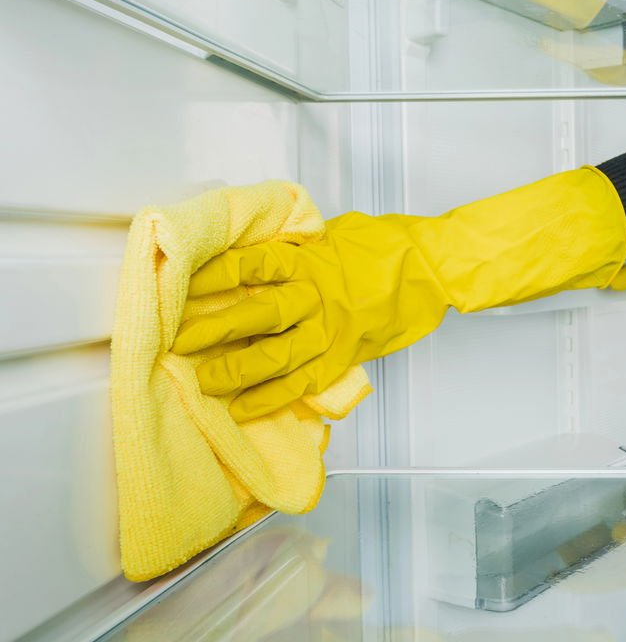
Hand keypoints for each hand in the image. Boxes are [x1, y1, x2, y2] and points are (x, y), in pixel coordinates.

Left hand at [173, 212, 447, 420]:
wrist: (429, 269)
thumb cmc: (381, 246)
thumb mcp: (333, 233)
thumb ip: (294, 246)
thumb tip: (249, 252)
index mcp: (308, 259)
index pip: (250, 265)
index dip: (213, 276)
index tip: (181, 284)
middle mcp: (316, 295)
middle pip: (257, 314)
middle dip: (214, 329)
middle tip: (179, 339)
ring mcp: (330, 330)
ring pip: (275, 355)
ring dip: (235, 370)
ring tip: (203, 381)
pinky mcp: (342, 358)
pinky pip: (300, 383)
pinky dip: (269, 398)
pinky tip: (241, 409)